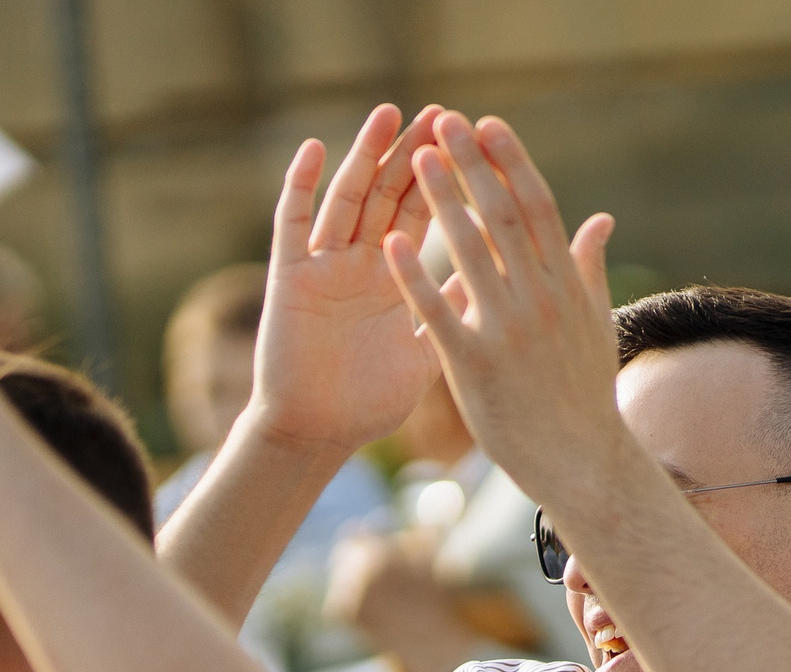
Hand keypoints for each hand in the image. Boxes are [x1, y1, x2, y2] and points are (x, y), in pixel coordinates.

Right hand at [241, 105, 451, 457]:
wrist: (318, 436)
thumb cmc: (369, 401)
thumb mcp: (427, 351)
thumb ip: (455, 309)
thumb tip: (502, 278)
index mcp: (395, 279)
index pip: (424, 216)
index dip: (446, 180)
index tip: (474, 145)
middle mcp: (360, 264)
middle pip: (389, 196)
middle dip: (415, 156)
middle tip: (443, 115)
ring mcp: (323, 265)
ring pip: (347, 198)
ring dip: (366, 156)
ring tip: (390, 115)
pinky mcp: (289, 277)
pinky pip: (292, 223)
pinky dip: (301, 185)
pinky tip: (316, 149)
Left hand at [383, 114, 627, 509]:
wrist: (582, 461)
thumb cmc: (585, 394)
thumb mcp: (596, 325)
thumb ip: (589, 268)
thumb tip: (601, 219)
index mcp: (566, 286)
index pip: (538, 207)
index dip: (511, 162)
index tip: (487, 125)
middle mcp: (540, 300)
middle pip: (503, 217)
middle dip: (472, 164)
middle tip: (443, 121)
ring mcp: (508, 332)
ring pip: (471, 253)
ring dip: (443, 201)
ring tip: (415, 160)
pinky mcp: (475, 365)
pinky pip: (439, 311)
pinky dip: (415, 275)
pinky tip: (390, 241)